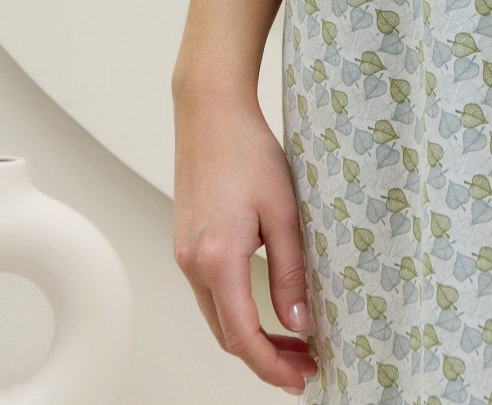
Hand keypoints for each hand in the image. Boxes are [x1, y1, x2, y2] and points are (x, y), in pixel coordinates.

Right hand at [172, 87, 317, 393]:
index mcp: (217, 259)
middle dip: (266, 357)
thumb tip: (299, 322)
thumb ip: (290, 271)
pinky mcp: (187, 243)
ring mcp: (185, 255)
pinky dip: (237, 311)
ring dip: (252, 335)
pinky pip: (211, 293)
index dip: (271, 366)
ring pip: (218, 316)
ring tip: (294, 340)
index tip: (300, 379)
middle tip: (306, 363)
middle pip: (227, 335)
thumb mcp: (284, 211)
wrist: (211, 113)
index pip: (243, 336)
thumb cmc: (248, 151)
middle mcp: (193, 264)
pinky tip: (265, 306)